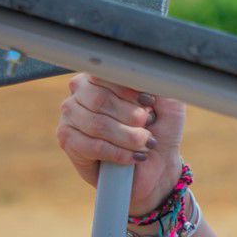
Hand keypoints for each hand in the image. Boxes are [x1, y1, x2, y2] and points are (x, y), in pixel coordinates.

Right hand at [55, 74, 186, 212]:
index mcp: (103, 76)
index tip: (150, 101)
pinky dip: (119, 153)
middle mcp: (81, 92)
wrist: (157, 163)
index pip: (106, 73)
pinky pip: (92, 146)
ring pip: (97, 124)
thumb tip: (144, 74)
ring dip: (128, 137)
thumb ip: (157, 83)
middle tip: (148, 125)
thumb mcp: (167, 101)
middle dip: (131, 116)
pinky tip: (134, 156)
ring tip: (146, 143)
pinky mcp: (68, 141)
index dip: (129, 90)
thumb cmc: (160, 127)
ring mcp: (71, 116)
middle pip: (100, 99)